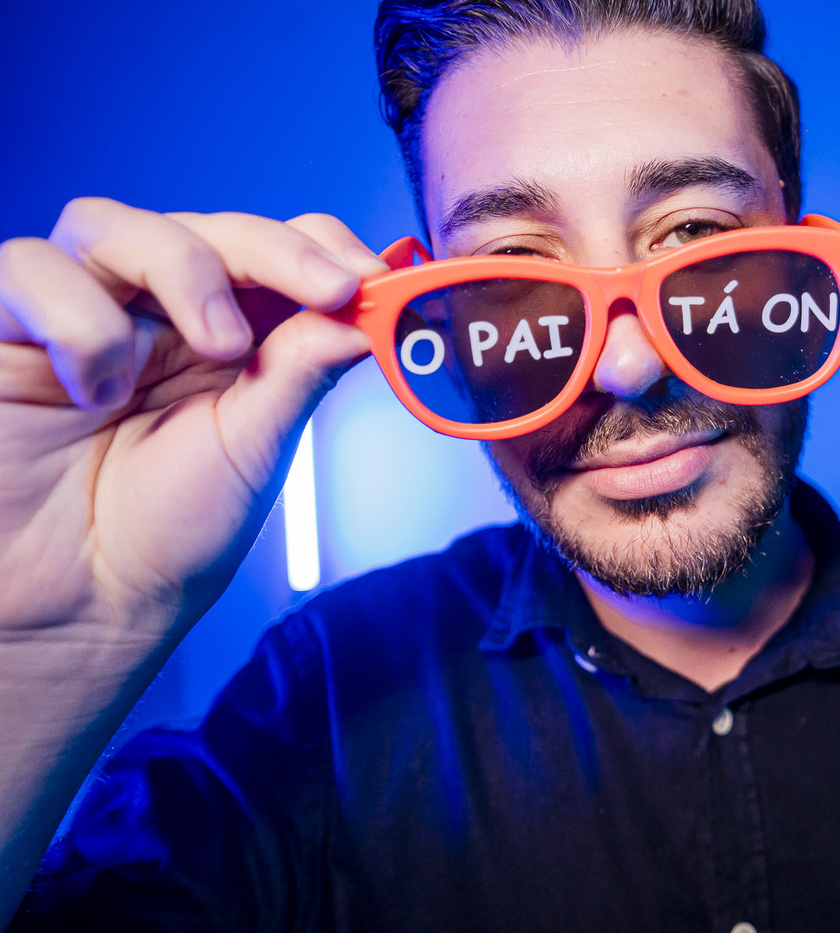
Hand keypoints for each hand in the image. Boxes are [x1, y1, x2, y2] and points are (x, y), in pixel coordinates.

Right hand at [0, 197, 386, 643]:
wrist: (82, 608)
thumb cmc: (167, 533)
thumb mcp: (255, 448)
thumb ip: (300, 370)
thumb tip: (365, 313)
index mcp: (230, 333)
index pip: (276, 248)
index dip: (324, 248)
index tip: (374, 279)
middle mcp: (155, 312)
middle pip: (207, 226)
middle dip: (275, 250)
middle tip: (329, 291)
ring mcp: (78, 312)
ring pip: (112, 225)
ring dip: (182, 271)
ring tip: (216, 349)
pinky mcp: (7, 330)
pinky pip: (30, 270)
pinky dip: (79, 321)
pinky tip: (97, 390)